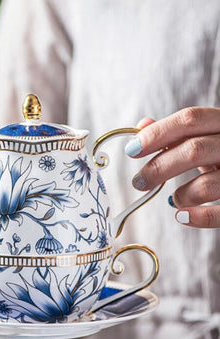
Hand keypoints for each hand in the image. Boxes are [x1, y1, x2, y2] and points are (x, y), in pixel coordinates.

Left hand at [124, 107, 219, 227]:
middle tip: (138, 182)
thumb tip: (141, 126)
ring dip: (181, 195)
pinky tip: (182, 216)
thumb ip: (177, 131)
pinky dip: (198, 217)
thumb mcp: (207, 135)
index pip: (189, 119)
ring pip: (207, 185)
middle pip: (193, 150)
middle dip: (158, 168)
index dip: (156, 134)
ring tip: (172, 199)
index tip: (131, 150)